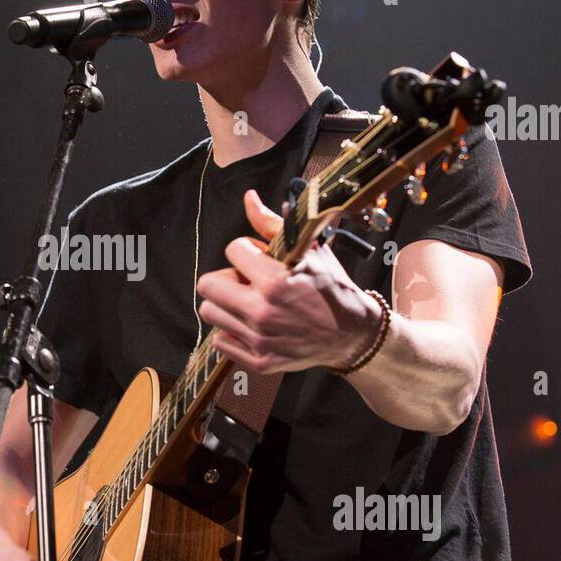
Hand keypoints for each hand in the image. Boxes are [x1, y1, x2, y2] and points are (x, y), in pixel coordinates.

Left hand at [194, 189, 379, 373]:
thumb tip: (248, 198)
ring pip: (211, 312)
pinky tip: (252, 324)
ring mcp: (259, 340)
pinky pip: (220, 341)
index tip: (260, 257)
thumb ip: (272, 225)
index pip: (233, 250)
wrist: (351, 333)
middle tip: (247, 281)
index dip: (246, 249)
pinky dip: (232, 330)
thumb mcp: (309, 250)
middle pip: (208, 285)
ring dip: (226, 304)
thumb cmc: (330, 287)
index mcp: (275, 282)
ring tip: (250, 301)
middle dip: (226, 277)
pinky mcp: (259, 361)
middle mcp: (263, 313)